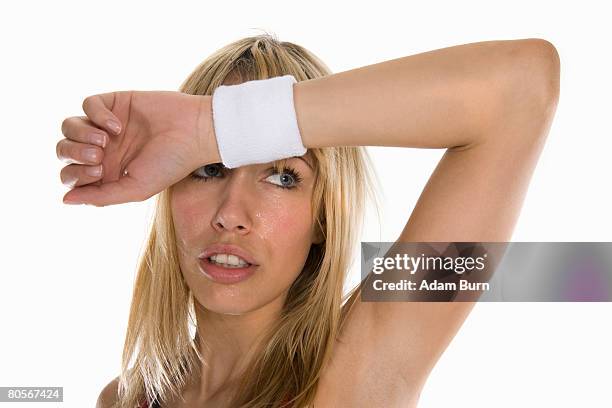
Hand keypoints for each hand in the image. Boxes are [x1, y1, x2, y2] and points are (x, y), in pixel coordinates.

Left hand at [57, 91, 218, 205]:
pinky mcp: (115, 102)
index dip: (74, 175)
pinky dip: (97, 115)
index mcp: (106, 172)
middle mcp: (103, 149)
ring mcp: (106, 124)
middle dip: (74, 155)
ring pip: (69, 126)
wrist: (194, 133)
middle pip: (64, 150)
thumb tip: (65, 200)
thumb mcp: (136, 189)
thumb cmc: (171, 164)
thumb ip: (101, 196)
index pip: (70, 174)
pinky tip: (118, 126)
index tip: (99, 172)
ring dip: (80, 135)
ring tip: (104, 141)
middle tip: (99, 158)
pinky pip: (88, 104)